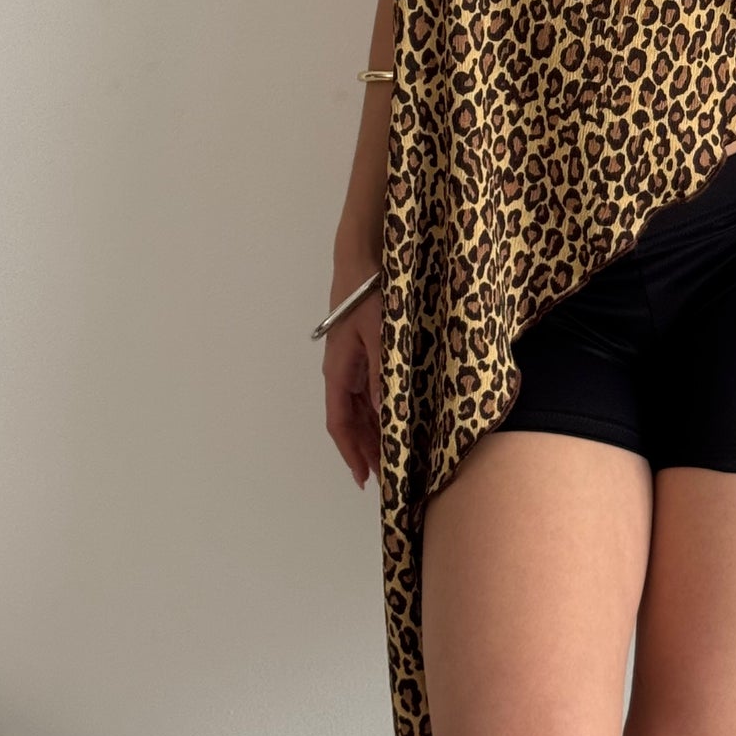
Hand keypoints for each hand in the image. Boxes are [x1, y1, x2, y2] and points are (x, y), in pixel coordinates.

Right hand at [323, 278, 382, 490]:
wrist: (364, 258)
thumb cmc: (369, 294)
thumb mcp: (380, 335)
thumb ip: (382, 374)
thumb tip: (385, 413)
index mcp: (338, 371)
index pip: (339, 422)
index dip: (350, 451)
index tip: (364, 478)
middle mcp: (343, 371)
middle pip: (351, 420)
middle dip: (366, 448)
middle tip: (388, 474)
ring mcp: (354, 361)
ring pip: (362, 407)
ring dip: (374, 431)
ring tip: (394, 455)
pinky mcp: (367, 350)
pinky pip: (371, 389)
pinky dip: (381, 409)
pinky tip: (397, 418)